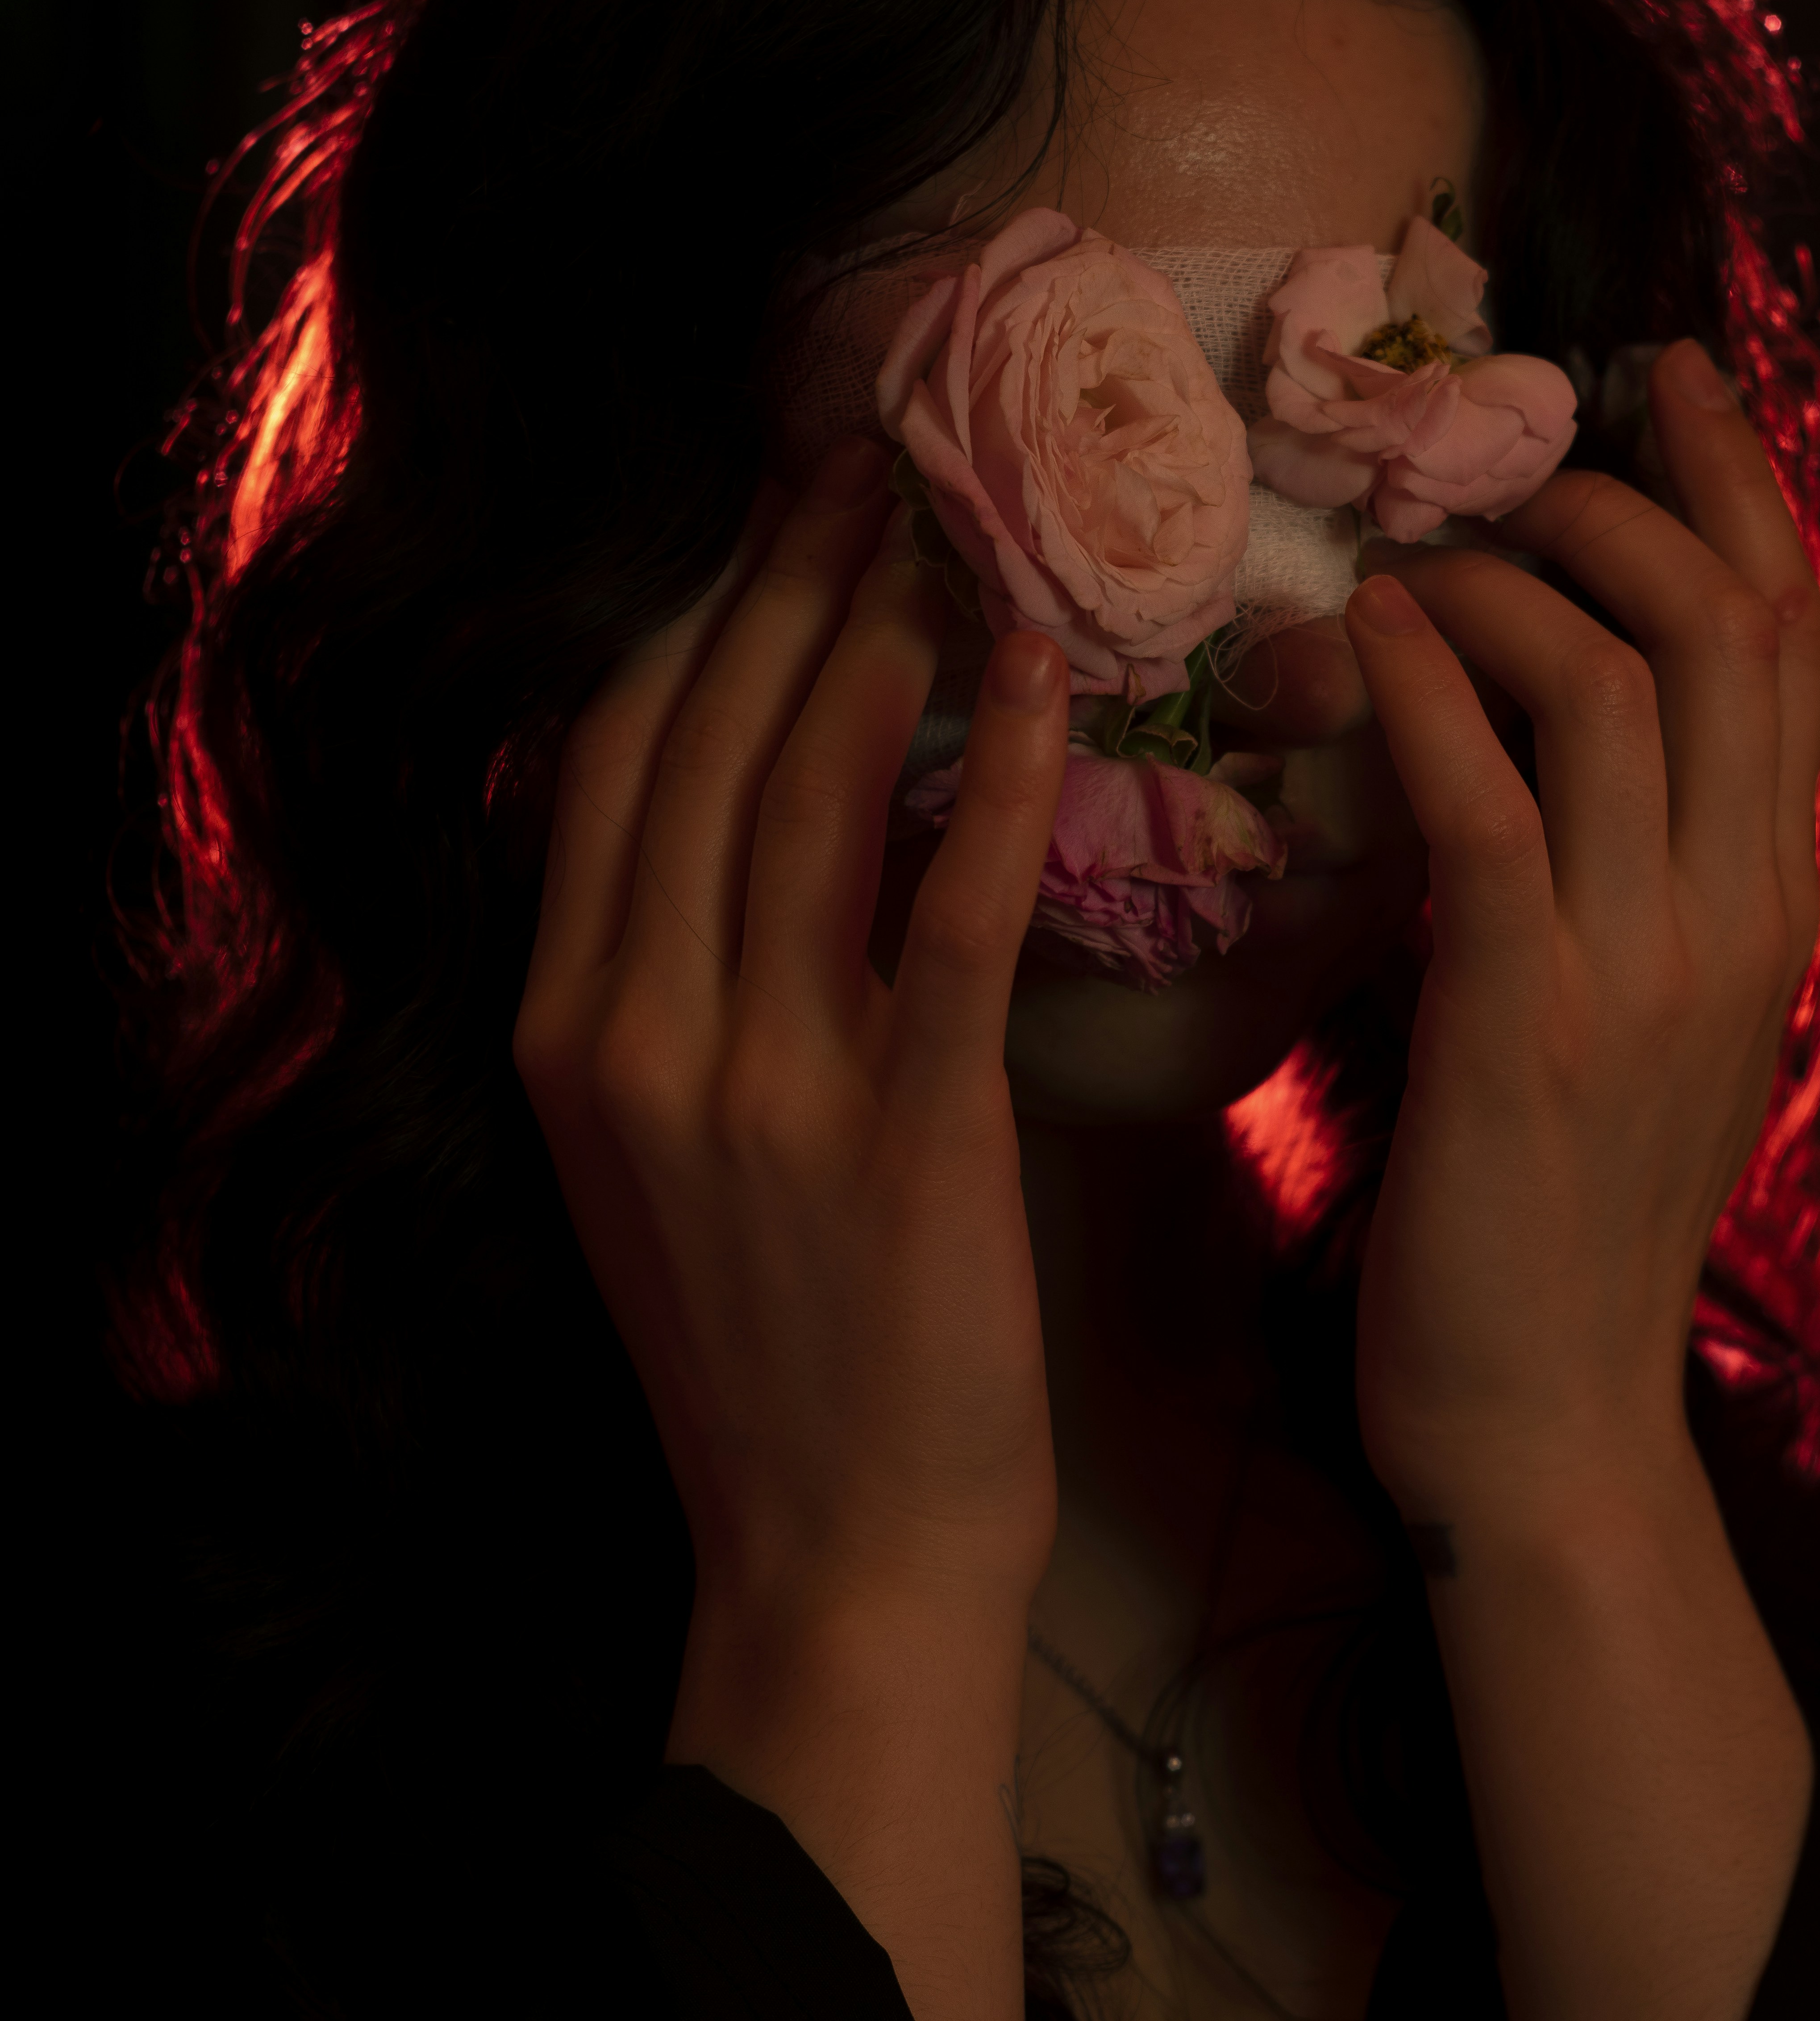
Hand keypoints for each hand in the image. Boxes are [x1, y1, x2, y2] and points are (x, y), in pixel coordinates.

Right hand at [514, 435, 1070, 1653]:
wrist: (837, 1555)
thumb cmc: (774, 1352)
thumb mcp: (661, 1158)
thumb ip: (670, 986)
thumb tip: (734, 801)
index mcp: (570, 1033)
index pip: (615, 765)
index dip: (697, 616)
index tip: (770, 513)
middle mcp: (636, 1037)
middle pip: (706, 750)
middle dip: (786, 585)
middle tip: (871, 465)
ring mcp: (758, 1084)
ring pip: (808, 800)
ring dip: (883, 642)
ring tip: (954, 530)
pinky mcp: (899, 1130)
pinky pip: (947, 912)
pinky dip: (998, 781)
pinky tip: (1048, 677)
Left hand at [1343, 339, 1819, 1525]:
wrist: (1542, 1425)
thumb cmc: (1552, 1225)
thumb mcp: (1632, 1027)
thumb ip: (1625, 883)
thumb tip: (1556, 741)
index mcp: (1770, 907)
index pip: (1794, 647)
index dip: (1740, 491)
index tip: (1670, 384)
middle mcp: (1737, 914)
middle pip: (1732, 625)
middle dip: (1626, 501)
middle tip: (1508, 477)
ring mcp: (1646, 965)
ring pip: (1623, 685)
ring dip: (1506, 587)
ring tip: (1407, 574)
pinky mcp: (1528, 1020)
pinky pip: (1496, 804)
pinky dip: (1434, 695)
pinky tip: (1371, 640)